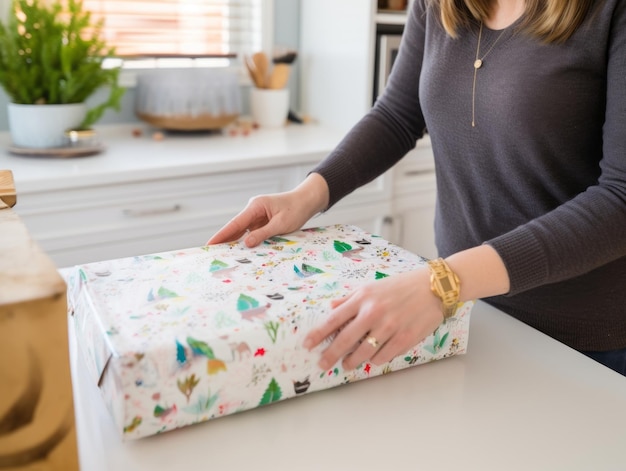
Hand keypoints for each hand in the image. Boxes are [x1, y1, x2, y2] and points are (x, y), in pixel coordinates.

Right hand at [207, 173, 328, 246]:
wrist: (307, 201)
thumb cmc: (296, 209)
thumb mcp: (281, 224)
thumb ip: (263, 233)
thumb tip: (246, 243)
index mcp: (256, 206)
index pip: (235, 223)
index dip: (222, 235)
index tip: (210, 244)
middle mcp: (253, 210)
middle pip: (235, 227)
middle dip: (224, 240)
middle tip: (211, 254)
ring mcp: (257, 216)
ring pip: (243, 231)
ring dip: (235, 242)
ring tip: (223, 256)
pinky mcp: (262, 221)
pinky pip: (252, 233)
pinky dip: (247, 241)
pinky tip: (241, 252)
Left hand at [303, 268, 443, 370]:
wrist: (433, 288)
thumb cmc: (401, 286)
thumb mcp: (372, 286)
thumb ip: (350, 299)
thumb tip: (331, 308)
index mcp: (363, 298)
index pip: (334, 319)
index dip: (318, 334)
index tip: (307, 344)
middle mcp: (374, 313)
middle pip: (345, 340)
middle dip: (330, 355)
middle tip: (322, 364)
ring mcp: (390, 327)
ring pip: (363, 353)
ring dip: (352, 361)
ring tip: (347, 364)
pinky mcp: (405, 339)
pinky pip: (383, 356)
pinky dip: (375, 359)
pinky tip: (373, 358)